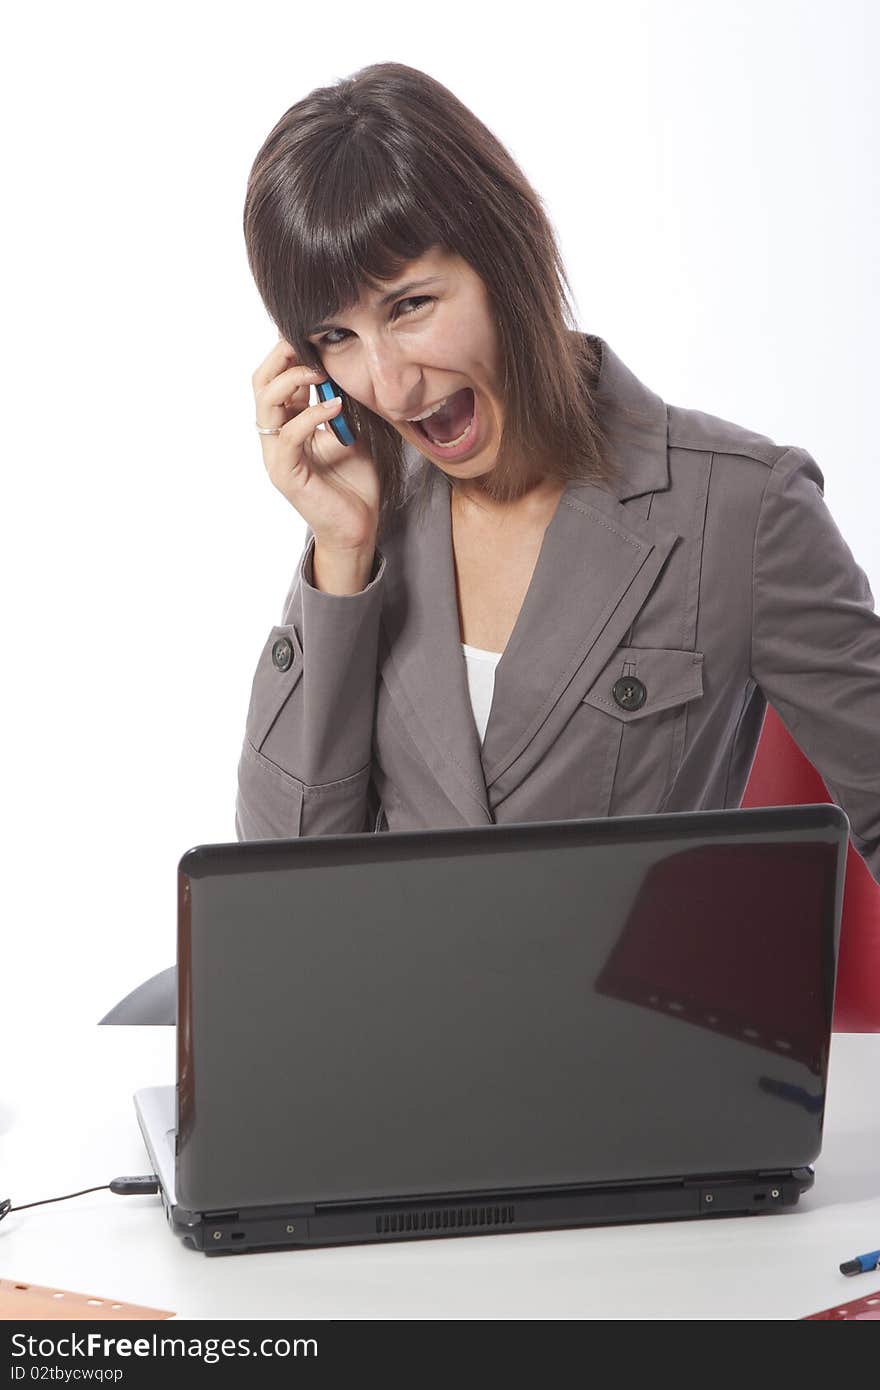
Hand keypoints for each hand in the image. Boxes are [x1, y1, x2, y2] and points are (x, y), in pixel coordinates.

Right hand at [252, 337, 379, 553]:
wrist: (358, 527)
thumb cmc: (355, 481)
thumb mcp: (350, 430)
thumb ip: (340, 402)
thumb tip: (343, 365)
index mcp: (289, 422)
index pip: (276, 376)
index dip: (289, 351)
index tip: (313, 331)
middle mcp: (276, 435)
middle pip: (261, 382)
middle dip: (282, 356)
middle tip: (307, 340)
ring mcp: (276, 455)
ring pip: (266, 404)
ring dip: (294, 380)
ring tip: (323, 372)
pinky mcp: (285, 474)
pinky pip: (289, 435)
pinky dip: (312, 415)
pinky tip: (336, 405)